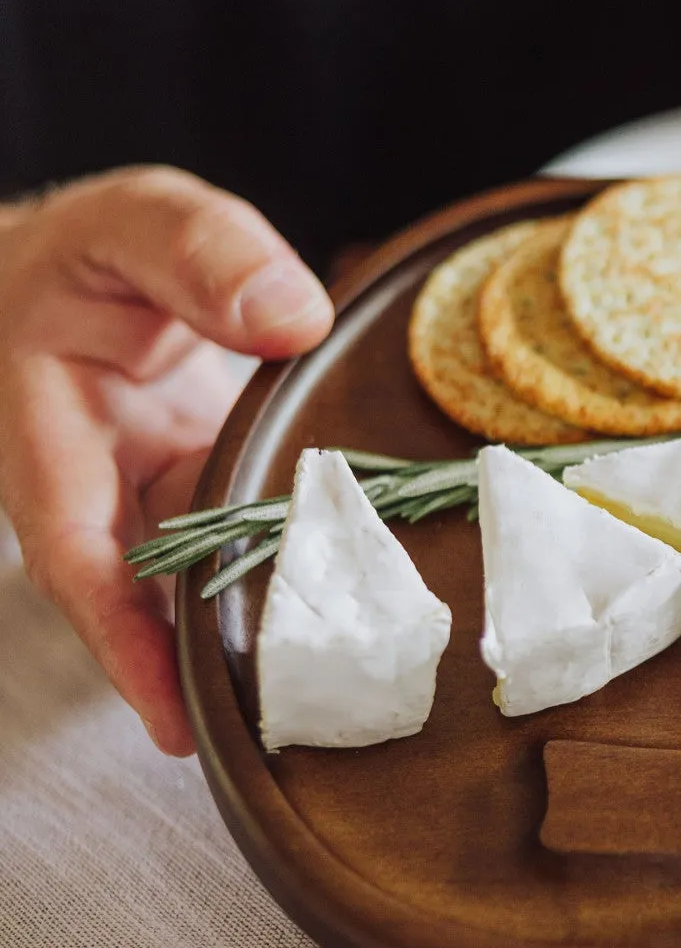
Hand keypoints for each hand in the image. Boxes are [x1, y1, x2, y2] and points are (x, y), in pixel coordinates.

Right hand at [0, 168, 332, 754]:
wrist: (74, 268)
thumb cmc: (90, 249)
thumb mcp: (138, 220)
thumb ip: (205, 253)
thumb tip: (293, 317)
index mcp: (48, 438)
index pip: (79, 559)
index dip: (124, 641)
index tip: (174, 716)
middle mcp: (96, 489)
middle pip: (144, 602)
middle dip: (202, 666)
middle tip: (286, 727)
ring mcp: (151, 501)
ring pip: (201, 584)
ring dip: (258, 627)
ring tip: (339, 688)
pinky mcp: (199, 496)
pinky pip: (242, 548)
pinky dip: (293, 569)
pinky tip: (365, 597)